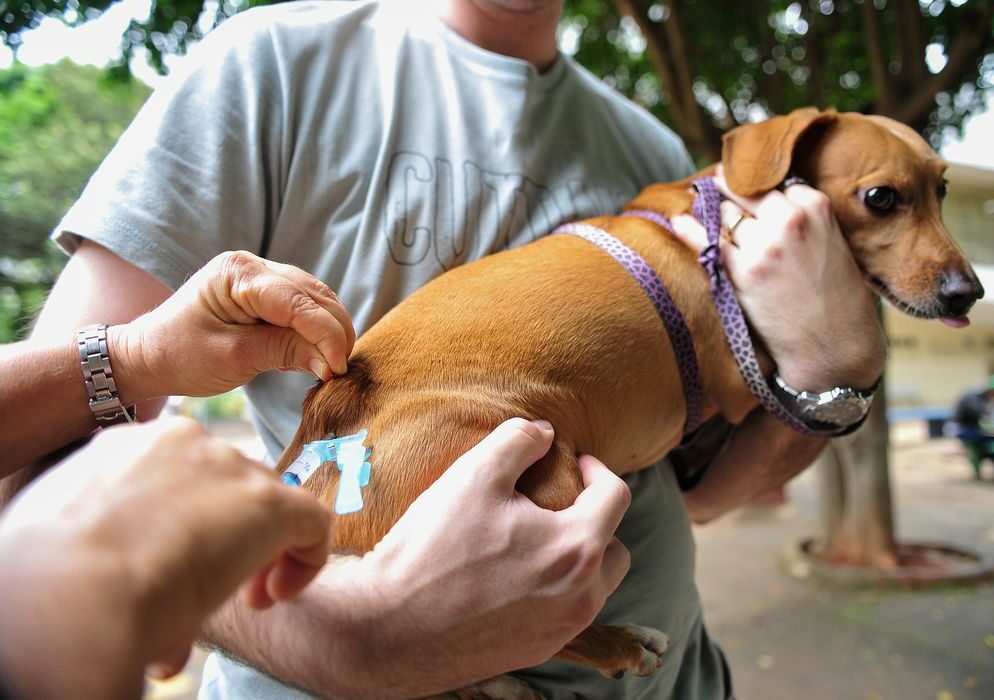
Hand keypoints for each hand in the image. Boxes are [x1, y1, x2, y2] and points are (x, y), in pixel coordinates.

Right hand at [0, 417, 331, 699]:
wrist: (74, 587)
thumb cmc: (56, 576)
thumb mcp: (84, 540)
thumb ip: (125, 539)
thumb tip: (150, 573)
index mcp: (130, 446)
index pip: (185, 472)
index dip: (193, 520)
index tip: (180, 564)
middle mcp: (185, 443)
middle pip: (231, 486)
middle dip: (230, 537)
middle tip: (217, 588)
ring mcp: (231, 467)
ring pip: (269, 504)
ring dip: (263, 553)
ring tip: (246, 599)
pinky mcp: (269, 502)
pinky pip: (312, 523)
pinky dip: (305, 560)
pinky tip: (273, 596)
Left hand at [115, 250, 355, 397]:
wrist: (149, 354)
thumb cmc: (180, 356)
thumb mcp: (233, 358)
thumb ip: (284, 352)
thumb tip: (332, 364)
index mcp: (238, 273)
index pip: (298, 302)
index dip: (325, 334)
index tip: (338, 367)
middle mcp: (254, 265)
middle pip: (314, 295)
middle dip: (334, 332)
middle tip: (341, 370)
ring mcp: (261, 275)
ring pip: (316, 298)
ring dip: (331, 330)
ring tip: (333, 365)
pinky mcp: (267, 292)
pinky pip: (305, 306)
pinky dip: (318, 329)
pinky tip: (318, 353)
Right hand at [339, 419, 631, 693]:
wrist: (387, 627)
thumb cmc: (432, 549)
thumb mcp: (474, 474)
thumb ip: (518, 442)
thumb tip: (545, 433)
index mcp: (576, 549)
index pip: (616, 497)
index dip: (597, 470)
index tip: (574, 462)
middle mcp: (581, 597)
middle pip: (615, 549)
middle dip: (595, 521)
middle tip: (560, 504)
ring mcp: (560, 632)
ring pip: (593, 587)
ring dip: (577, 559)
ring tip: (536, 540)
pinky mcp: (535, 653)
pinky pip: (563, 614)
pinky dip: (553, 590)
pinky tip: (513, 577)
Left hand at [670, 172, 885, 389]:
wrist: (834, 344)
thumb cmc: (835, 296)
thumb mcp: (830, 242)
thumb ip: (803, 218)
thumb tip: (763, 198)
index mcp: (815, 207)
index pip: (774, 183)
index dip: (756, 189)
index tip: (741, 184)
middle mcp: (789, 220)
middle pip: (745, 193)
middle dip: (728, 191)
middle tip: (713, 186)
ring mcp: (764, 245)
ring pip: (726, 215)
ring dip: (712, 212)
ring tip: (699, 205)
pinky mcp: (744, 272)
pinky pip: (708, 242)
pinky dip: (690, 230)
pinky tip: (679, 221)